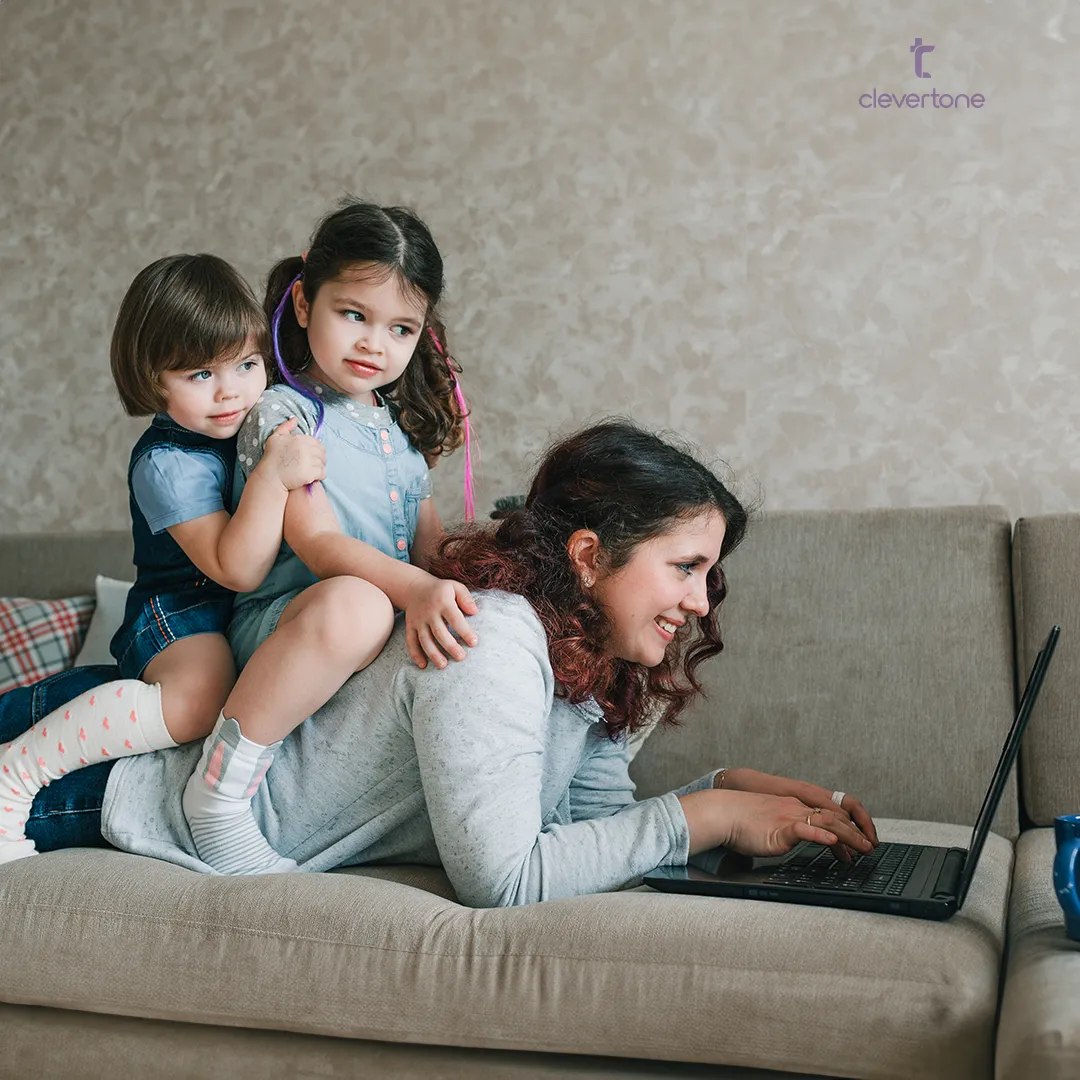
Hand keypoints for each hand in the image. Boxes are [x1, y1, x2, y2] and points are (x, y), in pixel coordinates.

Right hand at [257, 418, 325, 490]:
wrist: (270, 477)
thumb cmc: (271, 458)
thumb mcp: (275, 438)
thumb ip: (285, 426)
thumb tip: (295, 419)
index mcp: (299, 439)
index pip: (316, 442)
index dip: (316, 449)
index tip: (311, 455)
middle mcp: (304, 448)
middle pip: (322, 452)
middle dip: (320, 458)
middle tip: (314, 464)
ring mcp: (308, 461)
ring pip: (323, 462)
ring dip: (320, 467)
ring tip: (313, 470)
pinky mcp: (310, 473)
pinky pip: (323, 473)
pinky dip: (320, 475)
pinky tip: (314, 477)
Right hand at [404, 577, 479, 668]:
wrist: (415, 587)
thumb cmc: (441, 590)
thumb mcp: (455, 587)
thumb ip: (466, 598)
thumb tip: (475, 612)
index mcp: (443, 602)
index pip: (455, 619)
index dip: (465, 631)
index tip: (474, 643)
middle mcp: (429, 612)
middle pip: (440, 632)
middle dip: (450, 646)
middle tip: (461, 658)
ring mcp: (418, 620)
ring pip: (425, 640)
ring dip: (433, 654)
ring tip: (443, 665)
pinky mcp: (410, 626)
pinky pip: (410, 641)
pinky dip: (415, 654)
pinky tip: (423, 665)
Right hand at [719, 767, 877, 859]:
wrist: (721, 813)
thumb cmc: (739, 822)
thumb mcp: (768, 824)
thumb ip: (783, 831)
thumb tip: (791, 842)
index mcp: (794, 807)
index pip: (828, 814)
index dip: (847, 827)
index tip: (859, 841)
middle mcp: (796, 809)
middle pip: (834, 817)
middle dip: (857, 832)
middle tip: (870, 847)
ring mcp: (789, 817)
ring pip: (828, 822)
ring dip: (849, 836)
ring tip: (863, 848)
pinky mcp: (780, 828)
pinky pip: (805, 829)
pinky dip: (822, 835)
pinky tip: (833, 841)